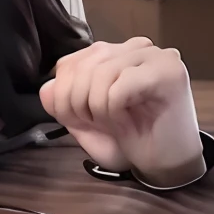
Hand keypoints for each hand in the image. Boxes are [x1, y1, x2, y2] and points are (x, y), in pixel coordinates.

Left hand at [40, 38, 203, 185]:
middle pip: (83, 66)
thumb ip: (63, 104)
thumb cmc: (132, 140)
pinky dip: (114, 111)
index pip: (70, 63)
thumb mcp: (87, 123)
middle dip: (77, 104)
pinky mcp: (167, 71)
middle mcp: (136, 47)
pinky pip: (118, 87)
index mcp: (116, 53)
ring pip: (100, 74)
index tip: (81, 119)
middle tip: (99, 124)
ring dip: (98, 109)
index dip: (63, 95)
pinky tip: (128, 120)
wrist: (165, 165)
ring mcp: (155, 56)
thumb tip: (46, 88)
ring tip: (115, 122)